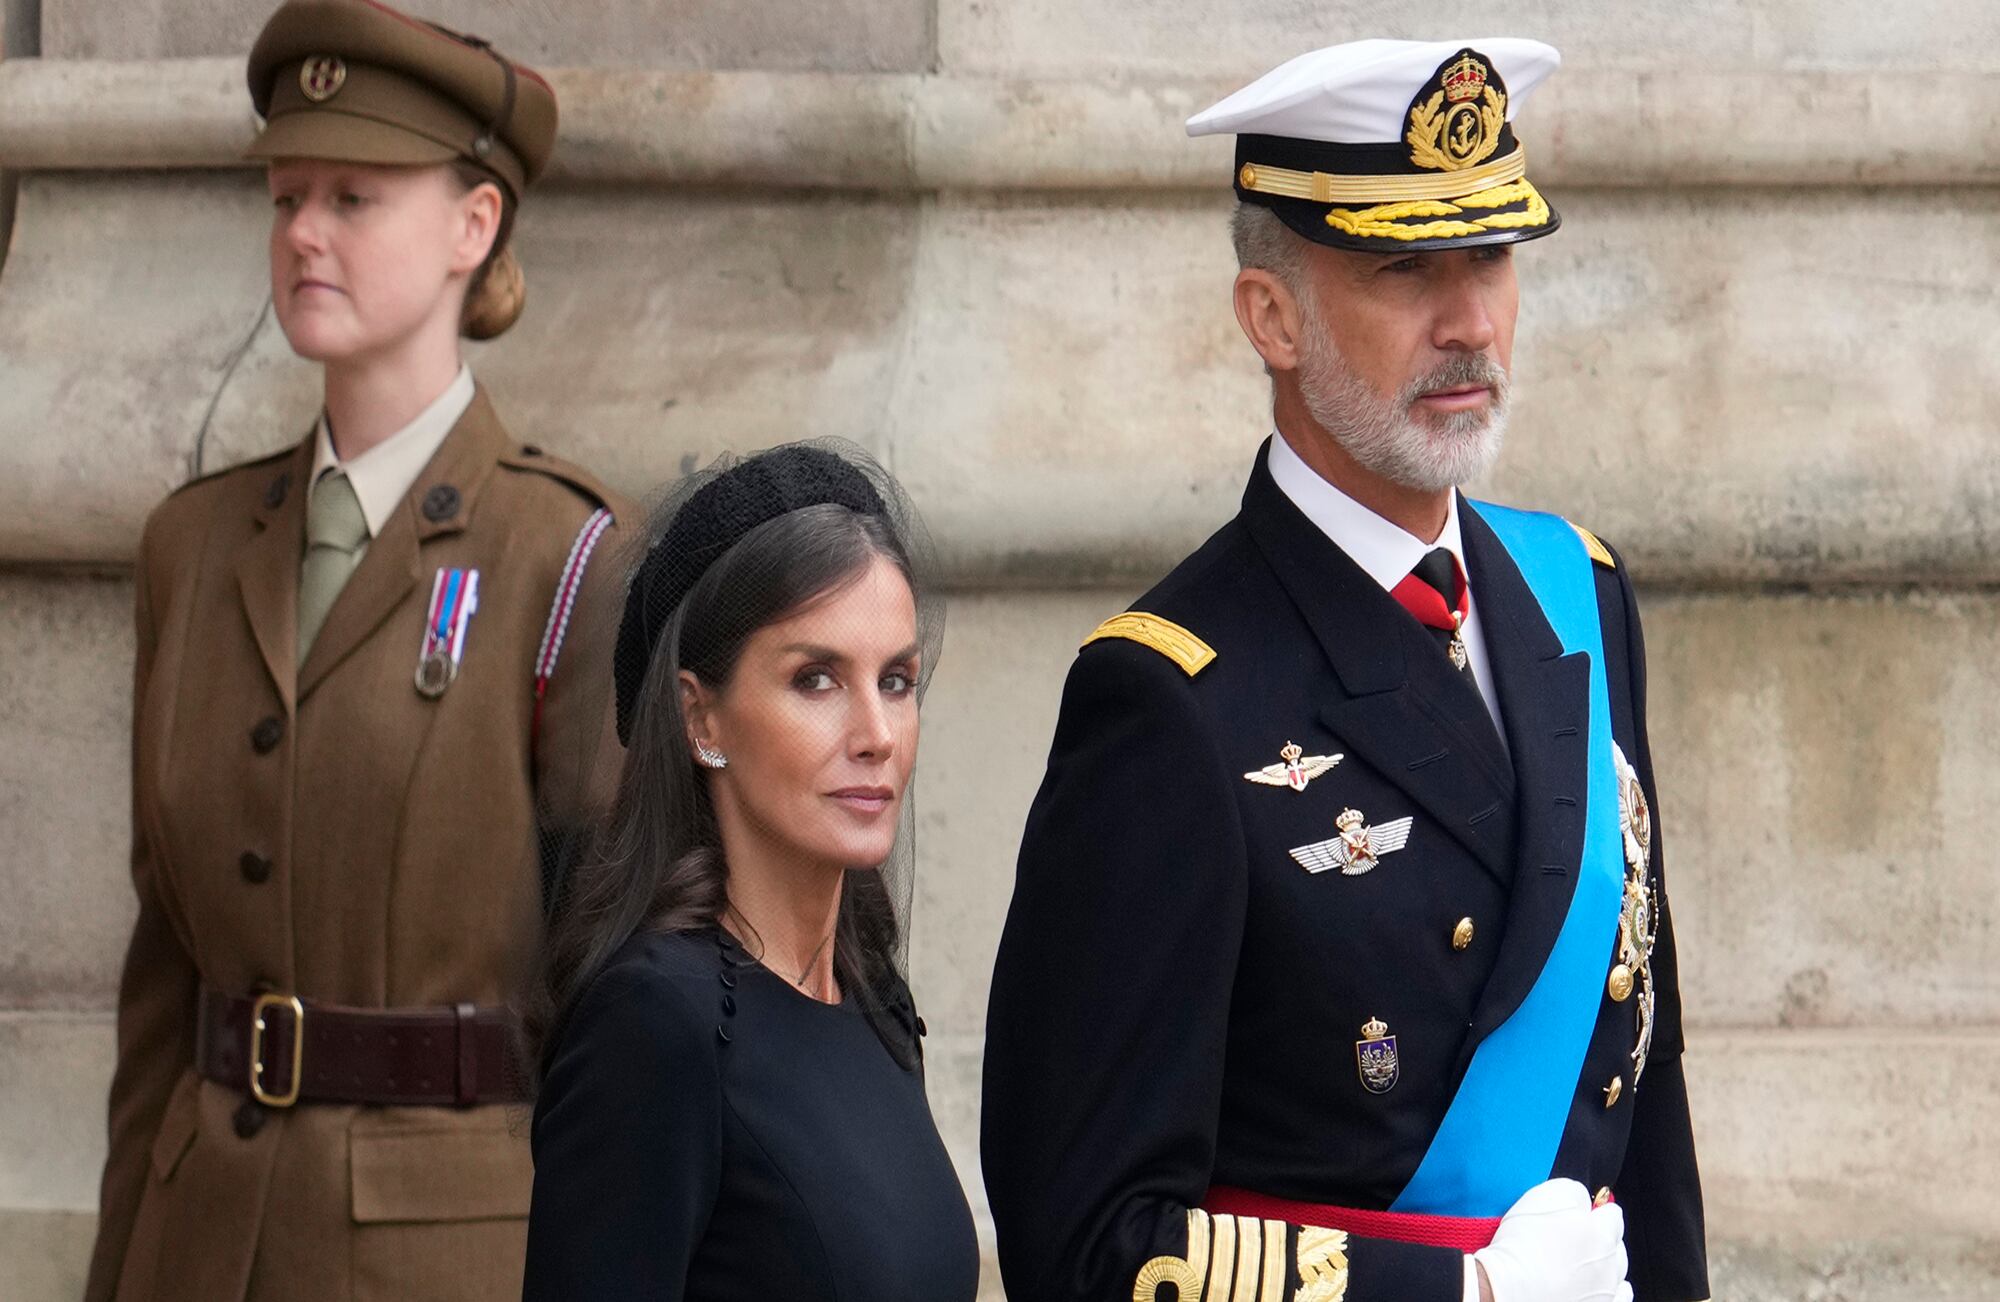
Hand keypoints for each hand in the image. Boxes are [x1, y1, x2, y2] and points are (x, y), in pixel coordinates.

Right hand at [1470, 1179, 1629, 1301]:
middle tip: (1572, 1237)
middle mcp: (1609, 1262)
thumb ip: (1573, 1191)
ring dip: (1602, 1263)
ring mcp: (1605, 1290)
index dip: (1593, 1209)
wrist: (1507, 1290)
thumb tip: (1582, 1197)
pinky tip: (1598, 1286)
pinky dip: (1612, 1291)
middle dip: (1599, 1236)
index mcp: (1600, 1231)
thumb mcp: (1545, 1195)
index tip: (1579, 1212)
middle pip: (1615, 1242)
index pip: (1610, 1212)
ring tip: (1577, 1263)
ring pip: (1616, 1271)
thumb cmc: (1520, 1247)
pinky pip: (1619, 1298)